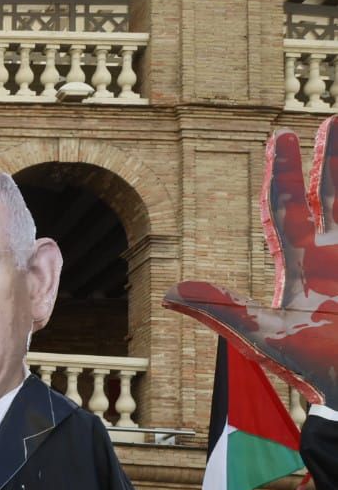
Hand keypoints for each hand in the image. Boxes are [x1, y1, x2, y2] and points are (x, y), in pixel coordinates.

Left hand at [163, 116, 337, 404]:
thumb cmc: (313, 369)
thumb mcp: (262, 337)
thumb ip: (222, 310)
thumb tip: (168, 291)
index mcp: (301, 267)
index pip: (288, 210)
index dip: (283, 174)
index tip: (279, 136)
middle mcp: (332, 259)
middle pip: (332, 197)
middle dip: (331, 160)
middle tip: (329, 120)